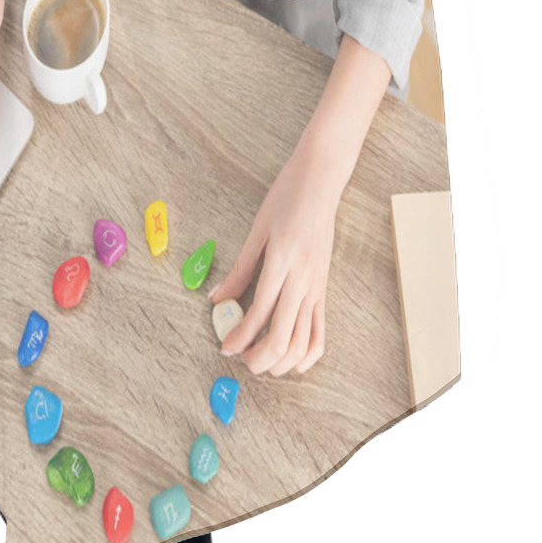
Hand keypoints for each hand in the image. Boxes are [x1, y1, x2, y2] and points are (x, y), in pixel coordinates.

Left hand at [208, 143, 339, 375]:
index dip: (240, 337)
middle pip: (283, 336)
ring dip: (282, 360)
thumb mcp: (257, 230)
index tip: (225, 348)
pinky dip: (307, 353)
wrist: (322, 181)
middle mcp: (304, 279)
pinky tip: (291, 360)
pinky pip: (321, 331)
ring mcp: (318, 286)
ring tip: (260, 361)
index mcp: (282, 261)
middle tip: (241, 360)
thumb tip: (216, 298)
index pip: (260, 312)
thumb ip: (239, 269)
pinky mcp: (325, 289)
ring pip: (304, 341)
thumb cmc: (287, 197)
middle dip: (260, 358)